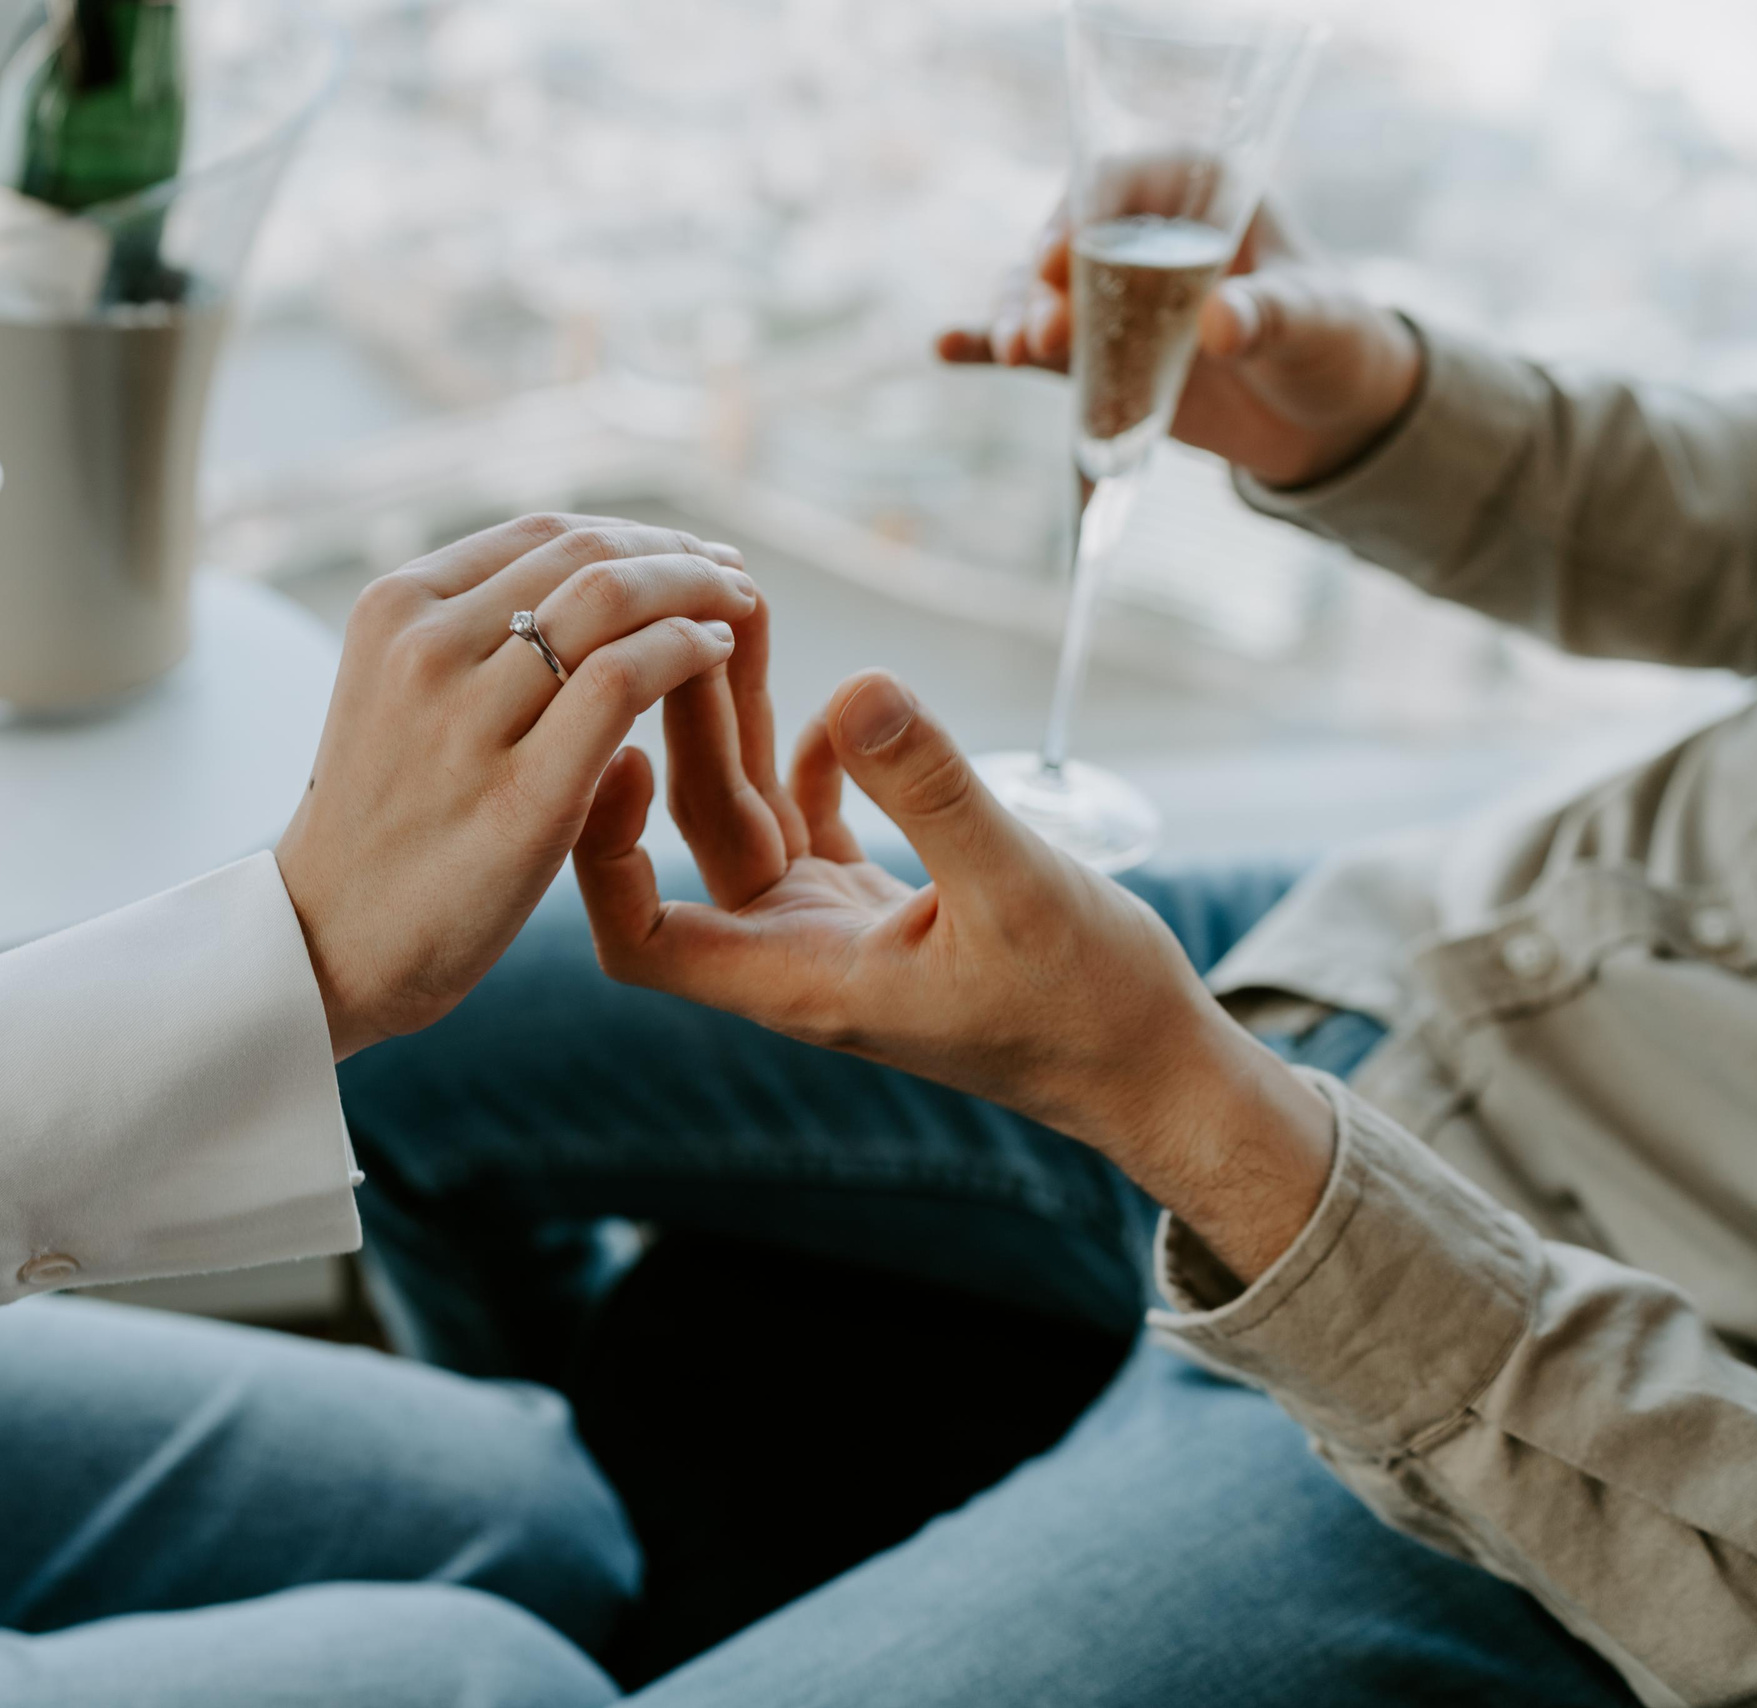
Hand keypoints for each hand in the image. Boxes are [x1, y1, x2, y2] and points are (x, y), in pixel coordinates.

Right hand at [276, 514, 759, 1060]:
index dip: (635, 534)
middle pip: (585, 554)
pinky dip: (685, 651)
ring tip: (736, 609)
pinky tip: (717, 658)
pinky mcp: (521, 795)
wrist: (330, 940)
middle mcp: (424, 648)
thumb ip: (469, 633)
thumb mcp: (397, 692)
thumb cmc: (384, 820)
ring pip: (611, 601)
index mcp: (395, 609)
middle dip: (676, 554)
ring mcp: (468, 719)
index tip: (685, 554)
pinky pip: (623, 681)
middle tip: (730, 575)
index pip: (544, 533)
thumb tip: (579, 579)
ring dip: (697, 592)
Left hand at [572, 628, 1333, 1280]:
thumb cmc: (1089, 1008)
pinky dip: (807, 758)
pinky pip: (809, 820)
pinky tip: (828, 701)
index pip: (640, 938)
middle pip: (696, 836)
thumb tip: (856, 686)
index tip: (614, 755)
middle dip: (681, 729)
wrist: (1153, 1069)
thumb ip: (934, 791)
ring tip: (739, 612)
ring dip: (740, 720)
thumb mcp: (1019, 888)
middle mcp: (795, 955)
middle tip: (691, 618)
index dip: (603, 853)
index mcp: (798, 979)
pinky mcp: (876, 904)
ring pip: (751, 813)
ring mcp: (832, 927)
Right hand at [939, 202, 1423, 490]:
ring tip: (1019, 355)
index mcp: (1199, 192)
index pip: (1125, 182)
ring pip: (1041, 292)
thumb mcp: (1314, 323)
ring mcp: (1111, 296)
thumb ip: (1269, 315)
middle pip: (1068, 239)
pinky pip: (1034, 347)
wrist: (1321, 415)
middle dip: (1043, 284)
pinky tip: (947, 348)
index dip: (1085, 213)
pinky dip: (987, 344)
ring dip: (1018, 318)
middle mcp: (1142, 234)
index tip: (1062, 259)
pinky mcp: (1094, 354)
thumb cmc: (1329, 342)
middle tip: (1044, 336)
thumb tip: (1220, 323)